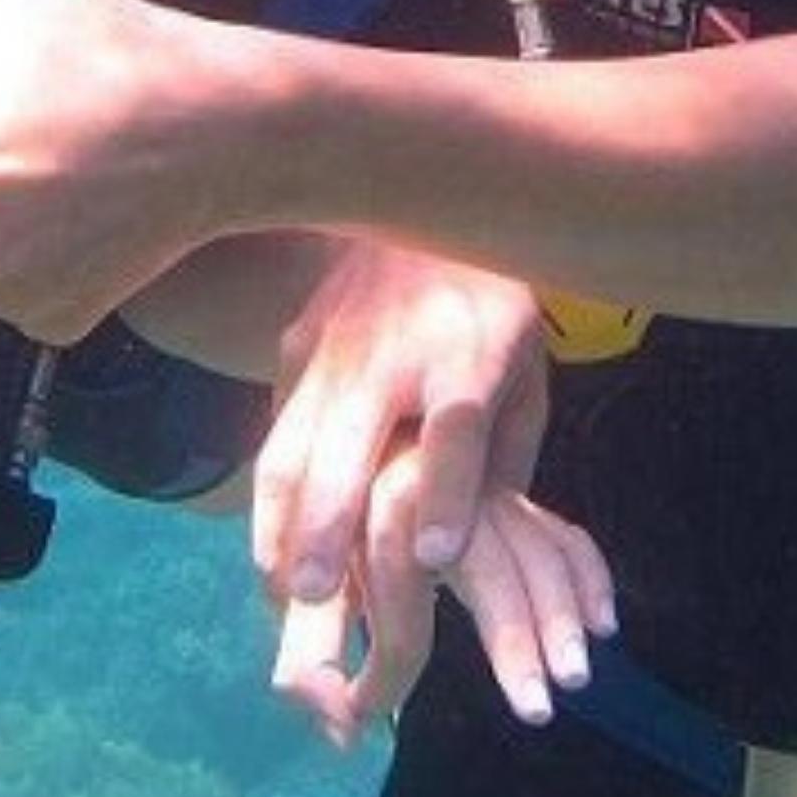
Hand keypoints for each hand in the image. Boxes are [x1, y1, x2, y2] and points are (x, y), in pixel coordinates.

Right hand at [255, 243, 550, 607]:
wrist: (428, 200)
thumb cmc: (492, 311)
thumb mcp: (525, 373)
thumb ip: (504, 455)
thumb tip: (478, 543)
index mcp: (470, 353)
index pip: (457, 427)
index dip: (446, 493)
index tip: (435, 559)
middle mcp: (396, 349)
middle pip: (352, 438)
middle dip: (329, 519)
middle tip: (313, 596)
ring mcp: (335, 343)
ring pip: (294, 438)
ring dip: (281, 516)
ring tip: (279, 585)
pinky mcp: (297, 341)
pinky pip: (278, 424)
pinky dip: (271, 489)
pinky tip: (272, 541)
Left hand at [273, 452, 615, 747]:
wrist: (352, 446)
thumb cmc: (326, 530)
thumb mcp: (304, 586)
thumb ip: (310, 652)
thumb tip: (340, 728)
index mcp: (380, 513)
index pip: (397, 608)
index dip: (383, 674)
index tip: (365, 713)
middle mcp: (441, 496)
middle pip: (487, 563)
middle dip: (514, 636)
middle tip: (534, 708)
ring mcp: (483, 496)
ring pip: (536, 550)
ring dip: (560, 614)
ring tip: (572, 677)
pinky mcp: (511, 502)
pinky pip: (560, 534)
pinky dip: (588, 575)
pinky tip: (602, 624)